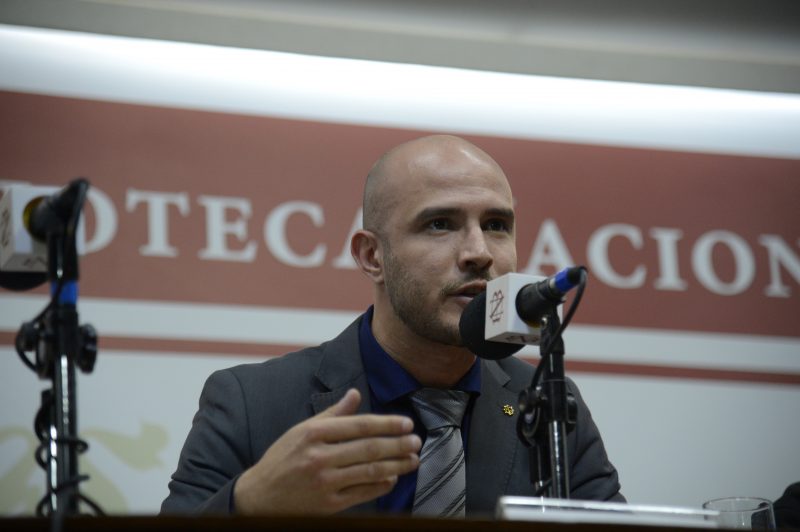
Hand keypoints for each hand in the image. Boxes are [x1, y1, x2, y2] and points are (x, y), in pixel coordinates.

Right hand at [233, 388, 420, 514]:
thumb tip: (355, 394)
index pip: (359, 425)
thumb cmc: (282, 459)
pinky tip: (392, 478)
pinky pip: (362, 493)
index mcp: (313, 433)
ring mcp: (324, 482)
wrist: (259, 497)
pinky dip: (381, 485)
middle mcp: (319, 456)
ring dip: (396, 465)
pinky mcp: (328, 504)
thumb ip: (332, 413)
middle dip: (398, 444)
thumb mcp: (302, 430)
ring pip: (370, 471)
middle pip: (369, 448)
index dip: (387, 424)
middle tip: (416, 441)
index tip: (406, 424)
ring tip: (412, 460)